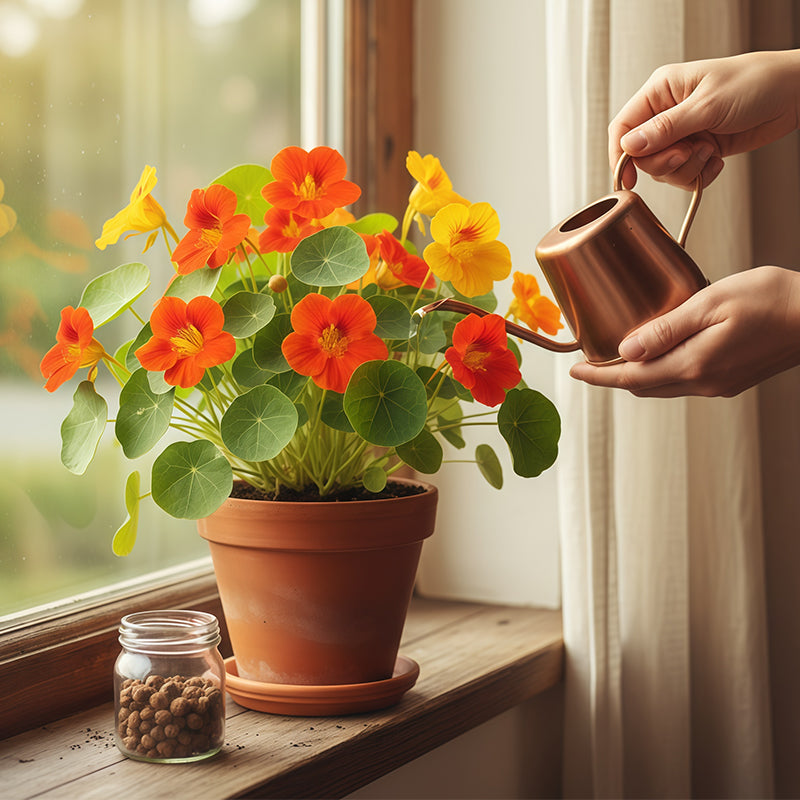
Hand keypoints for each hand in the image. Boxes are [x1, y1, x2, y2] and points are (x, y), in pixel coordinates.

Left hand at [569, 267, 799, 396]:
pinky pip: (683, 381)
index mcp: (692, 366)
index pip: (630, 379)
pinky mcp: (731, 380)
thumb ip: (665, 329)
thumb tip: (625, 350)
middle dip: (613, 377)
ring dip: (636, 375)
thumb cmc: (772, 299)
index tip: (574, 372)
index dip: (598, 376)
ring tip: (617, 357)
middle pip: (643, 387)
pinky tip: (658, 353)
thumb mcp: (710, 304)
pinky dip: (660, 371)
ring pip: (663, 386)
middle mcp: (703, 383)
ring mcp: (718, 386)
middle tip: (590, 363)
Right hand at [609, 50, 799, 189]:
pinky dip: (699, 175)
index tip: (627, 178)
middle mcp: (667, 113)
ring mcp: (683, 133)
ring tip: (710, 151)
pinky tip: (717, 160)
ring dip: (686, 169)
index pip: (623, 128)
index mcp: (660, 92)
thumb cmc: (756, 83)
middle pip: (642, 155)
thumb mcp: (707, 106)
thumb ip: (666, 129)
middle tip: (689, 153)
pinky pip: (684, 174)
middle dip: (665, 163)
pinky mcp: (698, 148)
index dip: (620, 155)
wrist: (794, 93)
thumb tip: (630, 147)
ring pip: (663, 169)